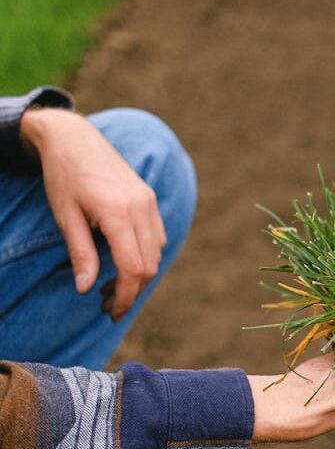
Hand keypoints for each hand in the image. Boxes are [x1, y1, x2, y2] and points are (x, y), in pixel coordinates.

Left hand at [21, 108, 166, 321]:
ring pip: (156, 254)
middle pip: (149, 266)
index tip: (110, 311)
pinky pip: (157, 239)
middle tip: (108, 306)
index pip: (132, 268)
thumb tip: (86, 289)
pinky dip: (145, 257)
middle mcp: (141, 208)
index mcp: (118, 212)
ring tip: (111, 286)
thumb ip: (81, 253)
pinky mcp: (150, 201)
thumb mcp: (65, 216)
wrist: (75, 137)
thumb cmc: (64, 175)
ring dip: (139, 276)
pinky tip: (123, 262)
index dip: (124, 295)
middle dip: (131, 291)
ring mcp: (149, 203)